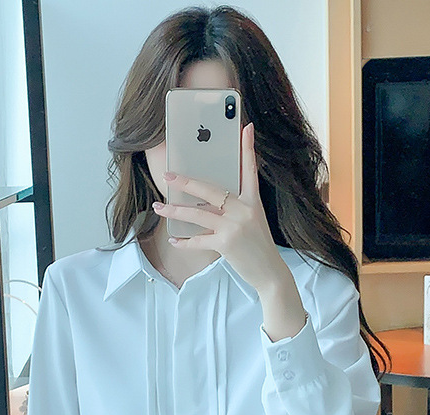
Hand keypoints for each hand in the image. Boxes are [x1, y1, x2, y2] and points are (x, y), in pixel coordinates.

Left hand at [152, 122, 291, 296]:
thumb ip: (237, 206)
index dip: (247, 148)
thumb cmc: (258, 245)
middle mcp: (244, 210)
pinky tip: (173, 239)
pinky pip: (199, 240)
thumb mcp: (254, 220)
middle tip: (168, 176)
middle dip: (186, 182)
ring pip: (198, 214)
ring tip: (160, 207)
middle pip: (210, 190)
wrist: (270, 272)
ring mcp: (235, 227)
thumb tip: (215, 197)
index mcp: (253, 201)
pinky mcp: (227, 244)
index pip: (250, 170)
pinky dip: (184, 241)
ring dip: (175, 210)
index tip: (245, 128)